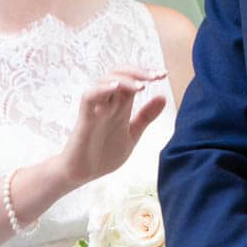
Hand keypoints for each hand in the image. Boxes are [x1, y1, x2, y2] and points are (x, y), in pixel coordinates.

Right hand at [59, 67, 166, 184]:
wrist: (83, 174)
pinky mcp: (85, 118)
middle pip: (119, 74)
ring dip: (124, 79)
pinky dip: (101, 89)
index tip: (163, 75)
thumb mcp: (132, 134)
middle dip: (139, 71)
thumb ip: (145, 117)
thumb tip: (163, 97)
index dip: (147, 74)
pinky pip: (89, 96)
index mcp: (120, 106)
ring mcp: (96, 109)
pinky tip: (115, 88)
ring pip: (105, 80)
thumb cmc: (104, 154)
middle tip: (156, 76)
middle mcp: (108, 103)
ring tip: (141, 86)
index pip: (132, 80)